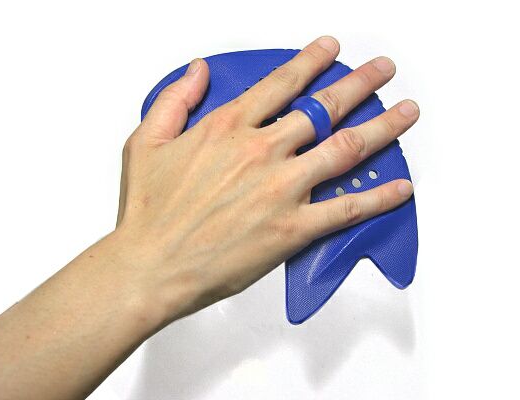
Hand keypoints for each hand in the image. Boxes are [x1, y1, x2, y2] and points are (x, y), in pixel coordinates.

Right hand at [113, 36, 418, 327]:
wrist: (150, 267)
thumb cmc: (148, 213)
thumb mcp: (146, 142)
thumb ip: (175, 100)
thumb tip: (197, 71)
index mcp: (229, 127)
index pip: (282, 83)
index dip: (311, 61)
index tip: (330, 50)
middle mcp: (262, 151)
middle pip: (325, 108)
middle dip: (360, 84)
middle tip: (382, 71)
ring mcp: (282, 189)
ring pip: (346, 148)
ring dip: (383, 126)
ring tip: (405, 112)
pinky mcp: (293, 228)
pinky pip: (348, 208)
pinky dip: (379, 196)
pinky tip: (400, 187)